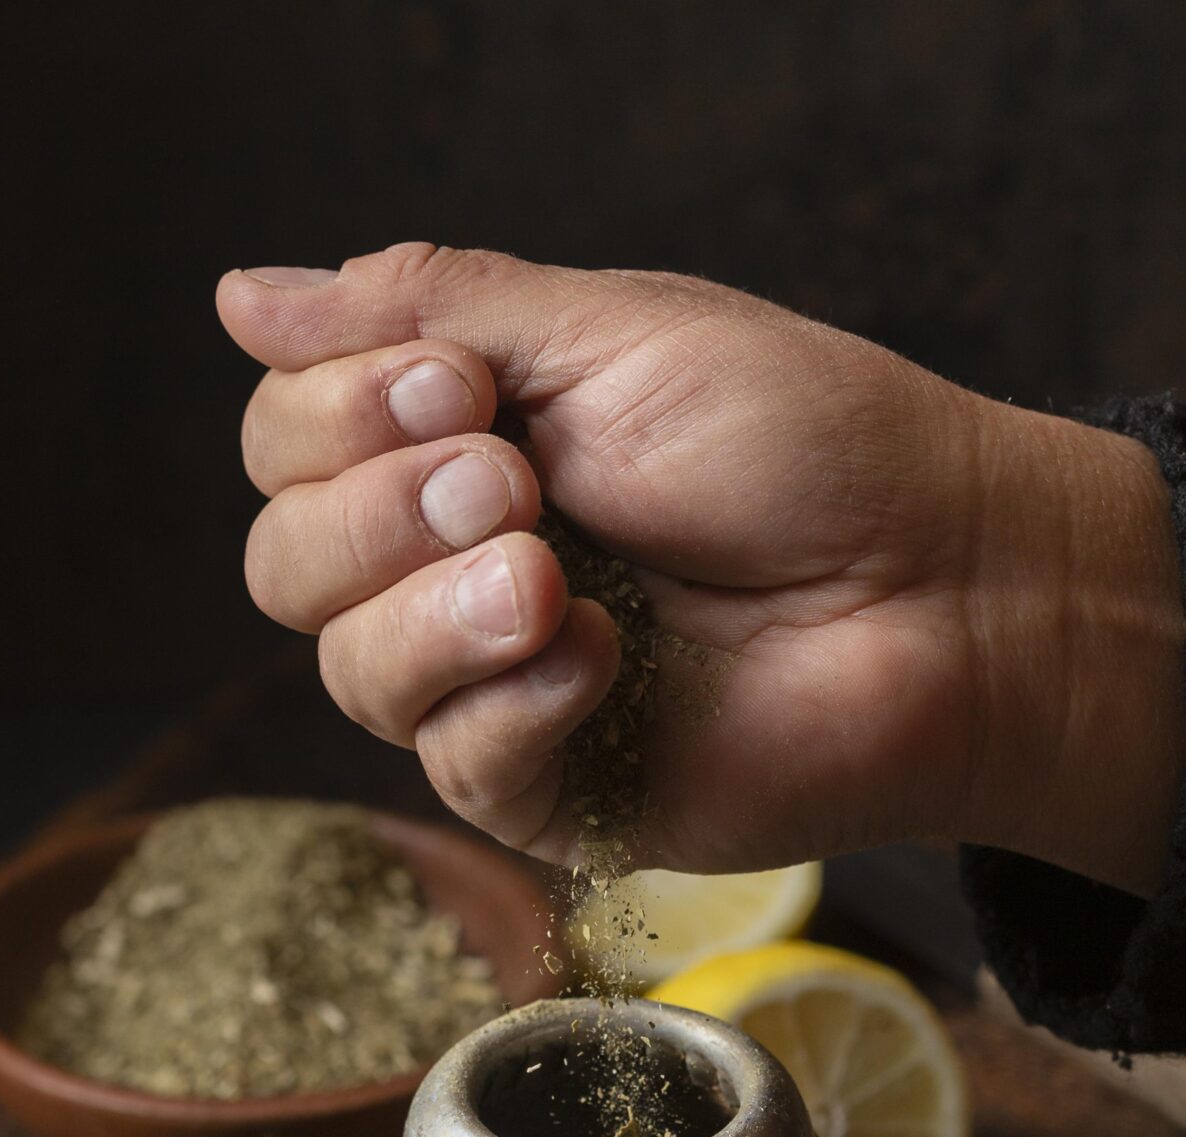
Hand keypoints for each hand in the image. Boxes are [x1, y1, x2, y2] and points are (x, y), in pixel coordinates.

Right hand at [217, 245, 1184, 894]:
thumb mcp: (609, 334)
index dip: (334, 414)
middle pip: (284, 564)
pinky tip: (601, 656)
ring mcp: (499, 692)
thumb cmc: (810, 447)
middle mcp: (456, 573)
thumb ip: (424, 311)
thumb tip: (240, 293)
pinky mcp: (556, 794)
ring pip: (350, 672)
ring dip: (436, 608)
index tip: (464, 388)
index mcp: (457, 448)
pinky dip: (514, 700)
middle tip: (514, 481)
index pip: (285, 444)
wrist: (945, 584)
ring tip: (553, 571)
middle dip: (377, 510)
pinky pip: (455, 764)